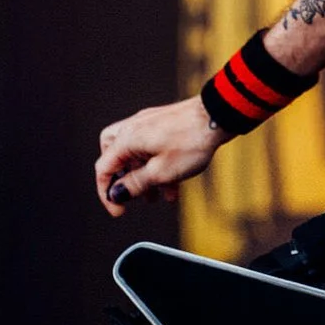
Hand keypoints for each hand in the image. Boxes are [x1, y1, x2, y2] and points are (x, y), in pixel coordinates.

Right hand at [95, 97, 228, 216]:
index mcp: (127, 139)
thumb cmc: (192, 141)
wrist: (220, 114)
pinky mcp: (166, 124)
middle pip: (115, 156)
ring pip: (138, 155)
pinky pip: (154, 149)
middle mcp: (134, 128)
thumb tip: (116, 194)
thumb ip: (135, 184)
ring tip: (156, 198)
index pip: (104, 168)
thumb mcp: (161, 172)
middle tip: (131, 194)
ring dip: (144, 177)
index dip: (107, 193)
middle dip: (122, 178)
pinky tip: (173, 185)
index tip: (119, 210)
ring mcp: (150, 124)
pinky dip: (158, 167)